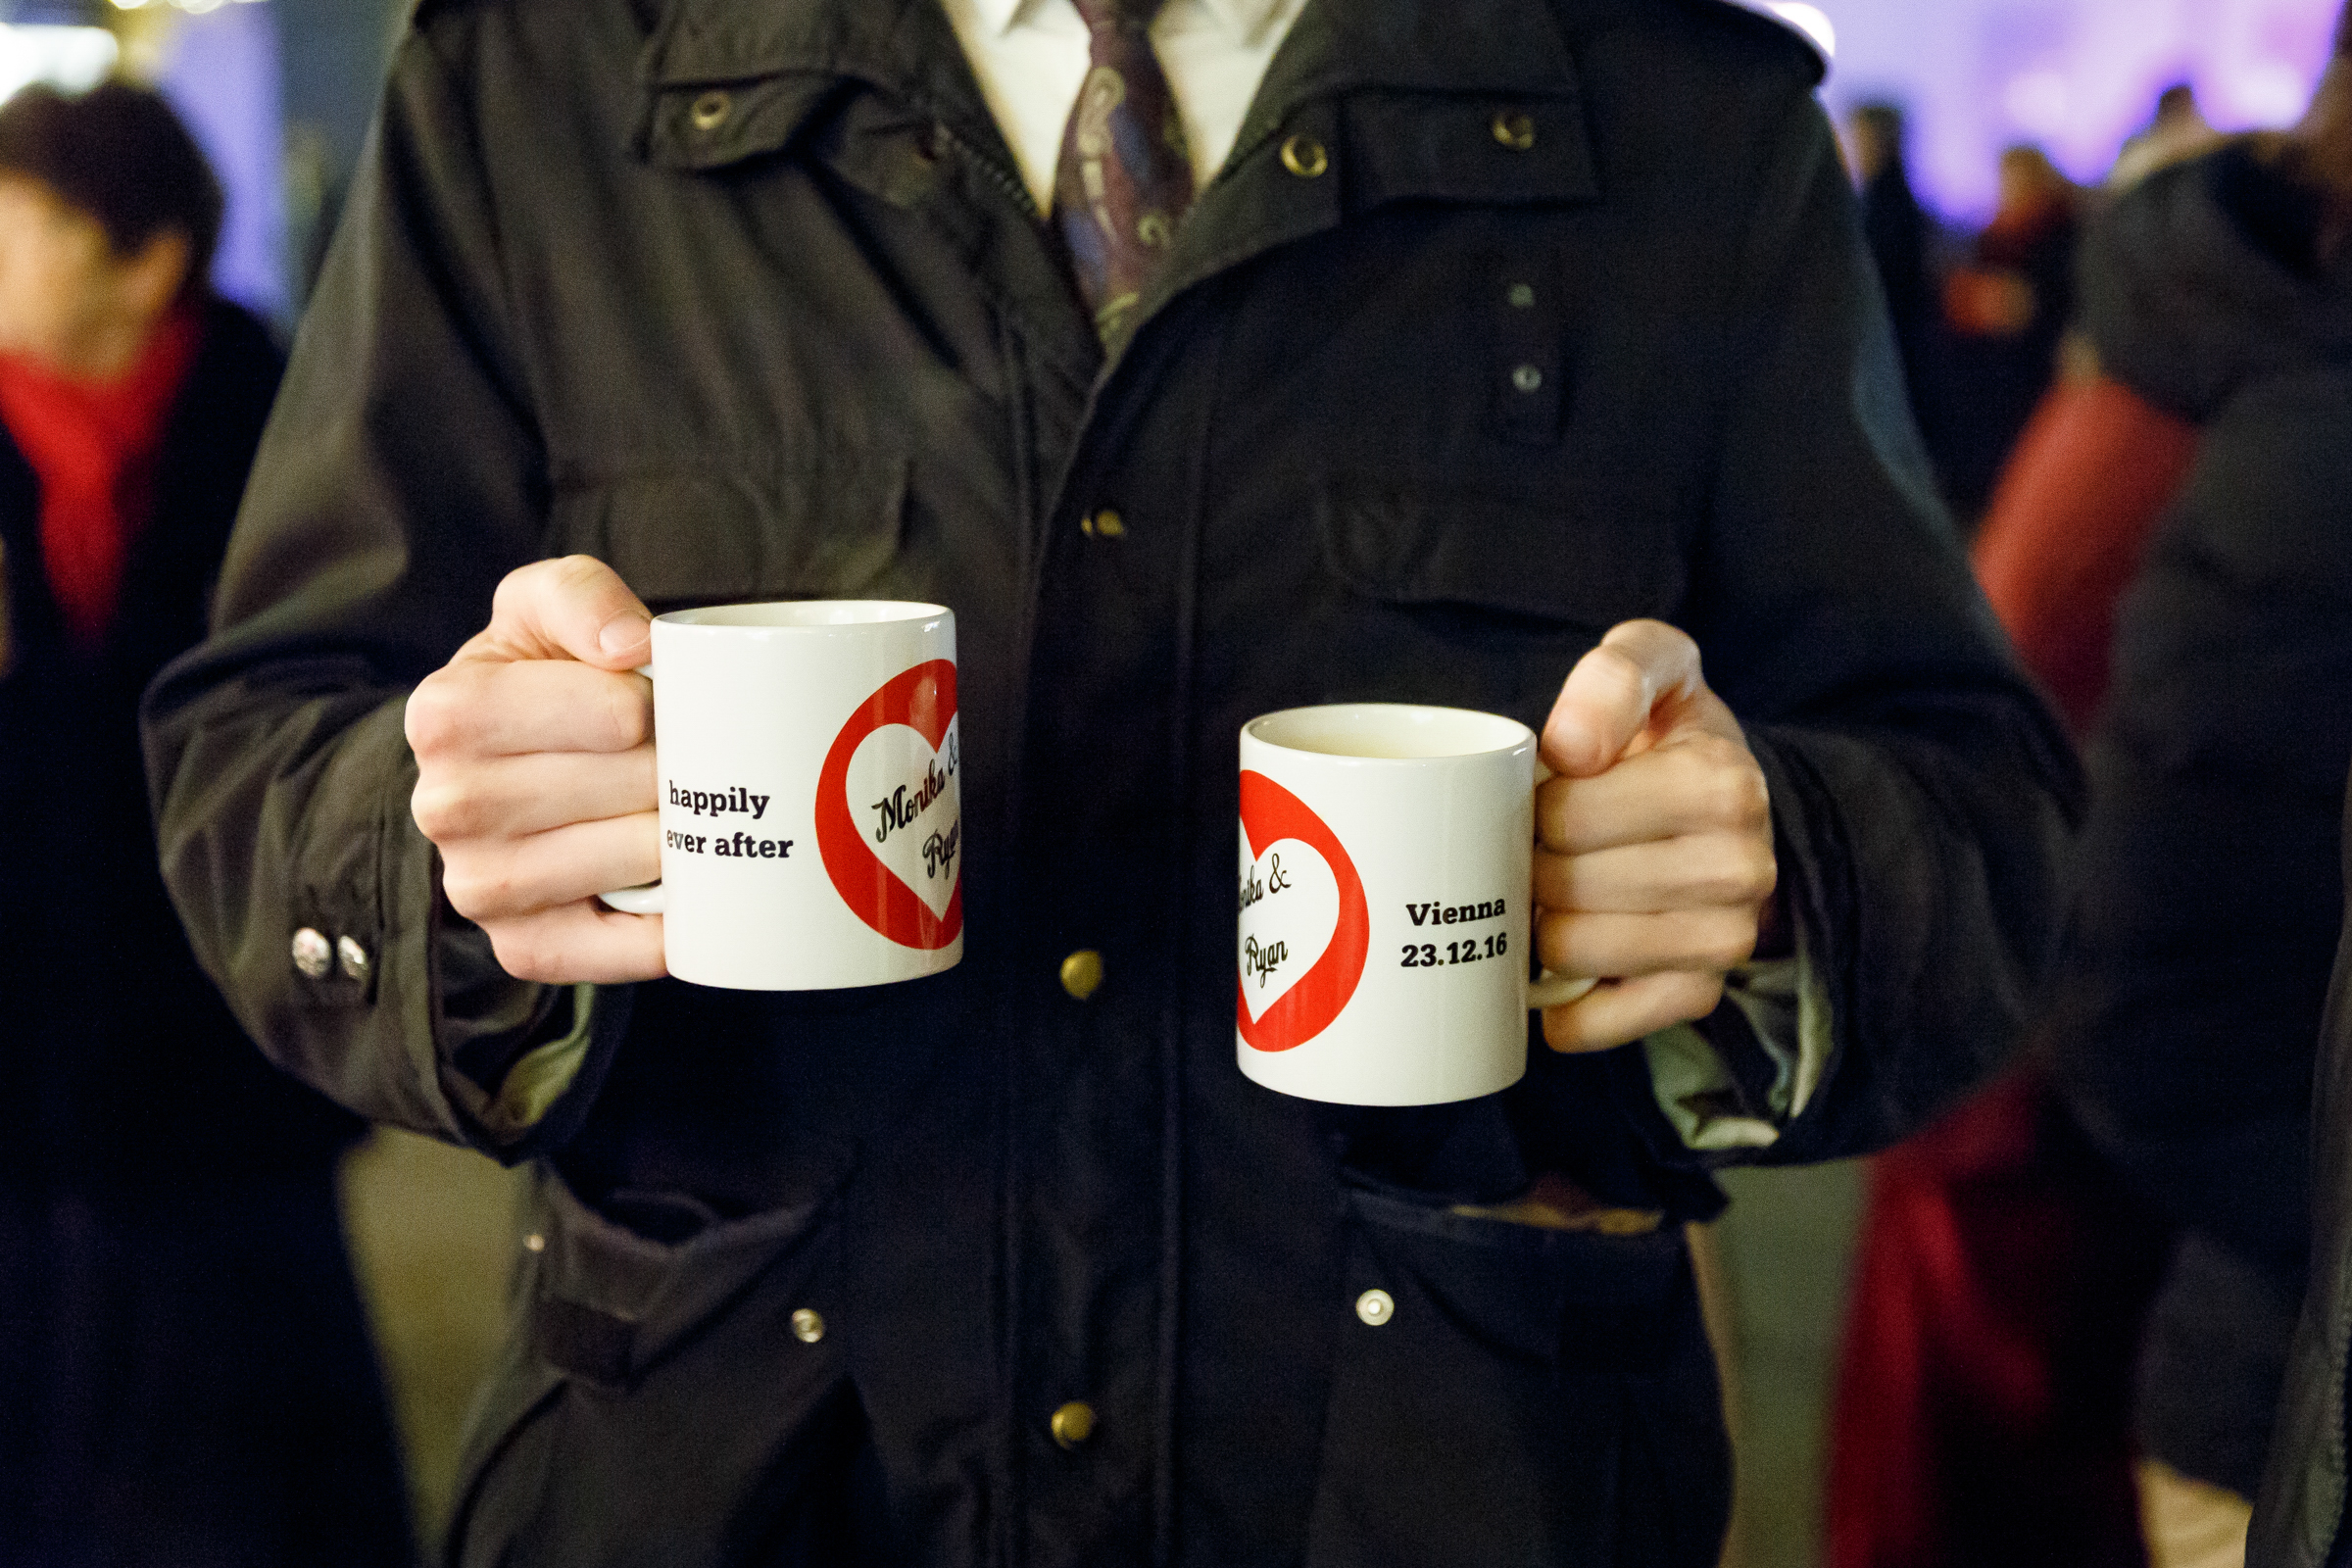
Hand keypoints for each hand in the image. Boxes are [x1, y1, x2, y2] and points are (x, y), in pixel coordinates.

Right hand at [405, 555, 664, 983]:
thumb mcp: (545, 604)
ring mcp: (481, 888)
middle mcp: (449, 806)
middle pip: (640, 789)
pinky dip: (673, 923)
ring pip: (645, 860)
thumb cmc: (540, 676)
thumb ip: (583, 595)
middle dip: (680, 768)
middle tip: (673, 758)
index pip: (623, 715)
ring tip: (669, 808)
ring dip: (684, 836)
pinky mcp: (523, 948)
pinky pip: (630, 950)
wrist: (506, 762)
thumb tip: (633, 647)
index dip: (664, 704)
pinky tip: (674, 888)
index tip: (652, 701)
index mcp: (448, 713)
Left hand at [1533, 620, 1779, 1052]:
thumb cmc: (1665, 731)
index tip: (1551, 792)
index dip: (1535, 804)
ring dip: (1542, 924)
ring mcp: (1725, 939)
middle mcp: (1740, 868)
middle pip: (1562, 886)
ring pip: (1571, 951)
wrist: (1724, 800)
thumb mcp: (1651, 667)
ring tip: (1558, 891)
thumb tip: (1570, 747)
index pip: (1564, 815)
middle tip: (1546, 845)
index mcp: (1723, 783)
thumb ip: (1614, 677)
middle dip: (1533, 862)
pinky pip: (1600, 1020)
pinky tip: (1556, 972)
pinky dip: (1563, 1006)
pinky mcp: (1699, 993)